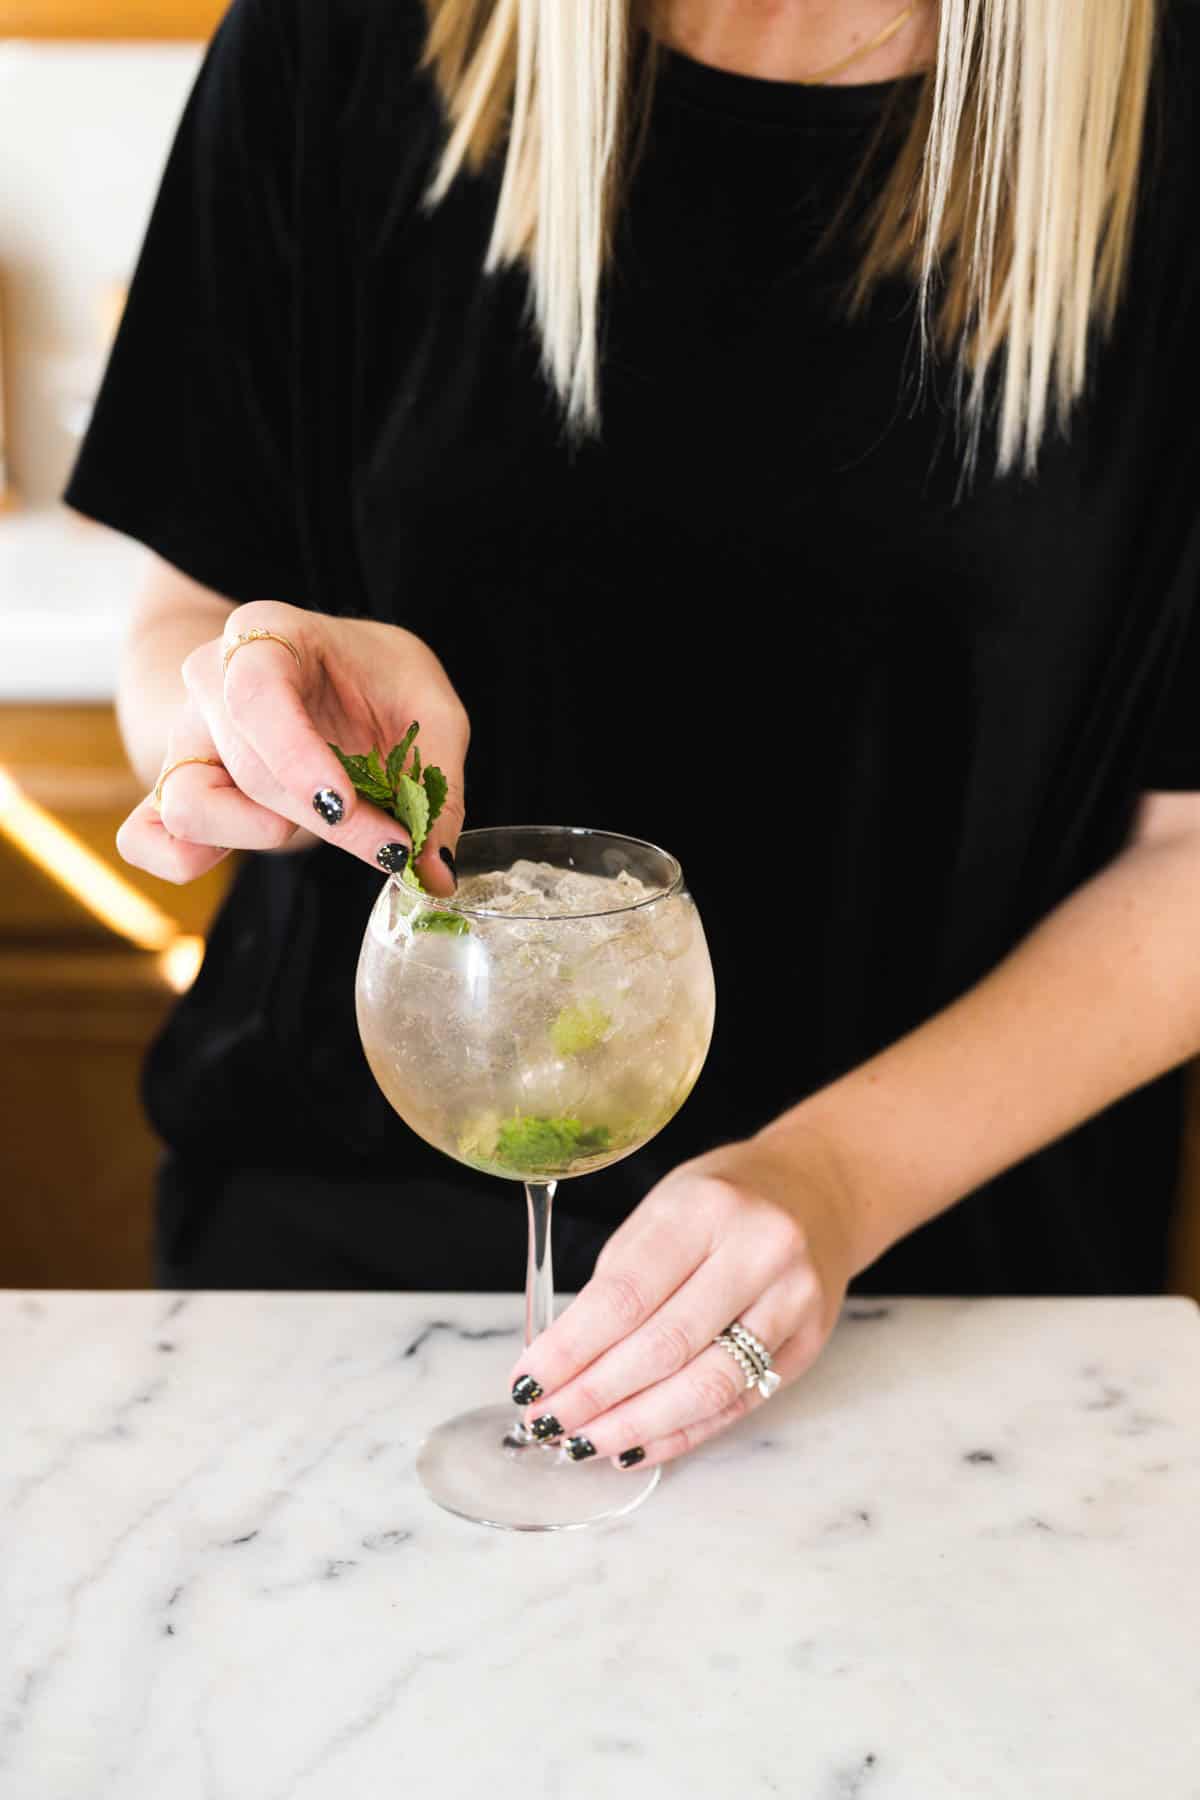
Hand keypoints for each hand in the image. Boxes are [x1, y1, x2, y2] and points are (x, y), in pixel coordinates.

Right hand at [117, 600, 468, 887]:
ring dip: (263, 835)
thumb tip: (434, 872)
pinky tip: (240, 856)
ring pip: (193, 806)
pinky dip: (182, 859)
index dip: (298, 758)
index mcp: (267, 633)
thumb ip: (438, 784)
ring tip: (327, 822)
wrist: (335, 677)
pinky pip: (145, 835)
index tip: (346, 806)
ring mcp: (185, 735)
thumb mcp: (430, 711)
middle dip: (327, 820)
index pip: (257, 692)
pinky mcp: (176, 789)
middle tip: (396, 847)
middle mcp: (210, 678)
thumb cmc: (378, 682)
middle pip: (247, 766)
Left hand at [508, 1126, 859, 1471]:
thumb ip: (617, 1282)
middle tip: (547, 1421)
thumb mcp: (660, 1212)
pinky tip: (637, 1446)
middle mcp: (757, 1252)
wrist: (815, 1191)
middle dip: (594, 1395)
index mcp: (703, 1209)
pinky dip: (682, 1433)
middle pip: (663, 1347)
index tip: (527, 1382)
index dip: (570, 1349)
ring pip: (706, 1386)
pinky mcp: (809, 1342)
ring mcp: (792, 1300)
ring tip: (583, 1443)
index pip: (624, 1295)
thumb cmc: (719, 1202)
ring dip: (635, 1426)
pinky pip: (738, 1403)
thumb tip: (561, 1363)